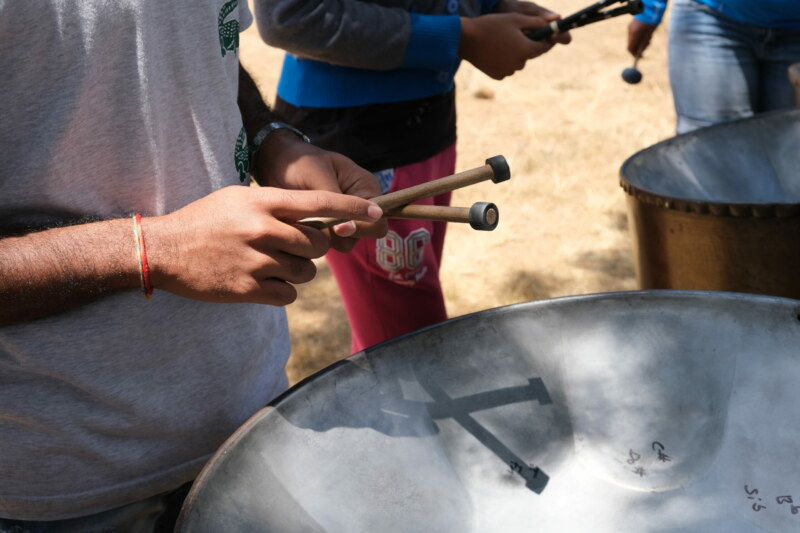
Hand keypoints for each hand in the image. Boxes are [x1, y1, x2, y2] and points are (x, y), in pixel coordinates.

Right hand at [145, 185, 382, 305]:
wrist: (163, 250)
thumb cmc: (206, 220)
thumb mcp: (241, 197)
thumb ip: (279, 205)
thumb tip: (322, 216)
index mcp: (263, 201)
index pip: (321, 202)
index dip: (354, 207)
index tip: (378, 212)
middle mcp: (263, 229)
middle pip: (319, 244)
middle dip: (313, 248)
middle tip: (291, 247)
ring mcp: (256, 261)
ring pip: (307, 272)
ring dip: (297, 271)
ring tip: (269, 264)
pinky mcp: (248, 289)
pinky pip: (289, 295)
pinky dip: (282, 291)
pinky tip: (260, 281)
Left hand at [255, 130, 387, 250]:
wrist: (277, 165)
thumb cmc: (300, 163)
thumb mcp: (318, 177)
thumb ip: (333, 204)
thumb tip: (345, 230)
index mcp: (366, 187)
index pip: (378, 219)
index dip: (361, 226)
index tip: (338, 226)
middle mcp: (360, 206)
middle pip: (365, 234)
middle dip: (344, 234)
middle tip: (320, 224)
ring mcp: (345, 219)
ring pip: (347, 242)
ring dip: (328, 238)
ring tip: (307, 222)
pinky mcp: (329, 229)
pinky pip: (330, 243)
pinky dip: (317, 239)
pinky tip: (303, 226)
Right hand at [459, 8, 568, 79]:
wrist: (466, 39)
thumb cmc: (491, 25)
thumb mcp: (515, 19)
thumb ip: (536, 22)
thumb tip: (553, 22)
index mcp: (526, 49)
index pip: (543, 47)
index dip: (545, 40)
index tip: (545, 36)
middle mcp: (519, 63)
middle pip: (529, 55)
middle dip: (526, 46)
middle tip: (516, 36)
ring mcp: (508, 71)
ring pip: (517, 62)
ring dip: (515, 54)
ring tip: (504, 43)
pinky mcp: (498, 76)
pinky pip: (506, 68)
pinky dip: (504, 61)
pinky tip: (495, 52)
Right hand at [627, 19, 656, 56]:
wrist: (650, 10)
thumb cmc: (651, 22)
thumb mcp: (649, 35)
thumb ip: (643, 44)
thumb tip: (639, 53)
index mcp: (634, 35)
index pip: (630, 48)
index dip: (634, 54)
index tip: (639, 57)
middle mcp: (630, 32)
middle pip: (631, 44)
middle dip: (638, 47)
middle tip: (646, 46)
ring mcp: (630, 28)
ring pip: (632, 39)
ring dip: (639, 42)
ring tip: (648, 38)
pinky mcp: (631, 25)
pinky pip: (633, 35)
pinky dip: (638, 37)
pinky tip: (645, 34)